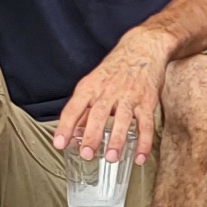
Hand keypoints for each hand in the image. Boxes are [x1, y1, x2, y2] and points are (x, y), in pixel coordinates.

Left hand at [52, 30, 172, 166]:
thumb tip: (73, 133)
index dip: (65, 126)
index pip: (74, 108)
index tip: (59, 144)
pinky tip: (139, 157)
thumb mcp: (94, 82)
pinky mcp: (147, 102)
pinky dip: (143, 142)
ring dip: (117, 141)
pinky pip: (146, 124)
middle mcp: (109, 91)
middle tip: (86, 154)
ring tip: (112, 158)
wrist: (143, 48)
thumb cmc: (115, 68)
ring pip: (123, 120)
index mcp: (91, 87)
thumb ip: (84, 108)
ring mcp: (129, 96)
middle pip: (98, 114)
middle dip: (92, 136)